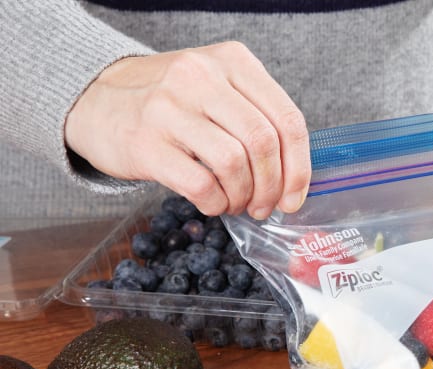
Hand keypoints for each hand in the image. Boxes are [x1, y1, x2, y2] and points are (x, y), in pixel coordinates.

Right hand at [65, 41, 310, 219]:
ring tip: (236, 203)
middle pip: (263, 143)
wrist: (94, 98)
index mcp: (233, 61)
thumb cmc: (170, 101)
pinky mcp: (145, 142)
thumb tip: (294, 174)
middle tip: (266, 206)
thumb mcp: (217, 86)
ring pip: (234, 164)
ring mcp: (170, 108)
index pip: (287, 119)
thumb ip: (256, 115)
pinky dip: (216, 203)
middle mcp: (202, 78)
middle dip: (273, 187)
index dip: (299, 168)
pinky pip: (200, 184)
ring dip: (243, 196)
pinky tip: (213, 203)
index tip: (295, 197)